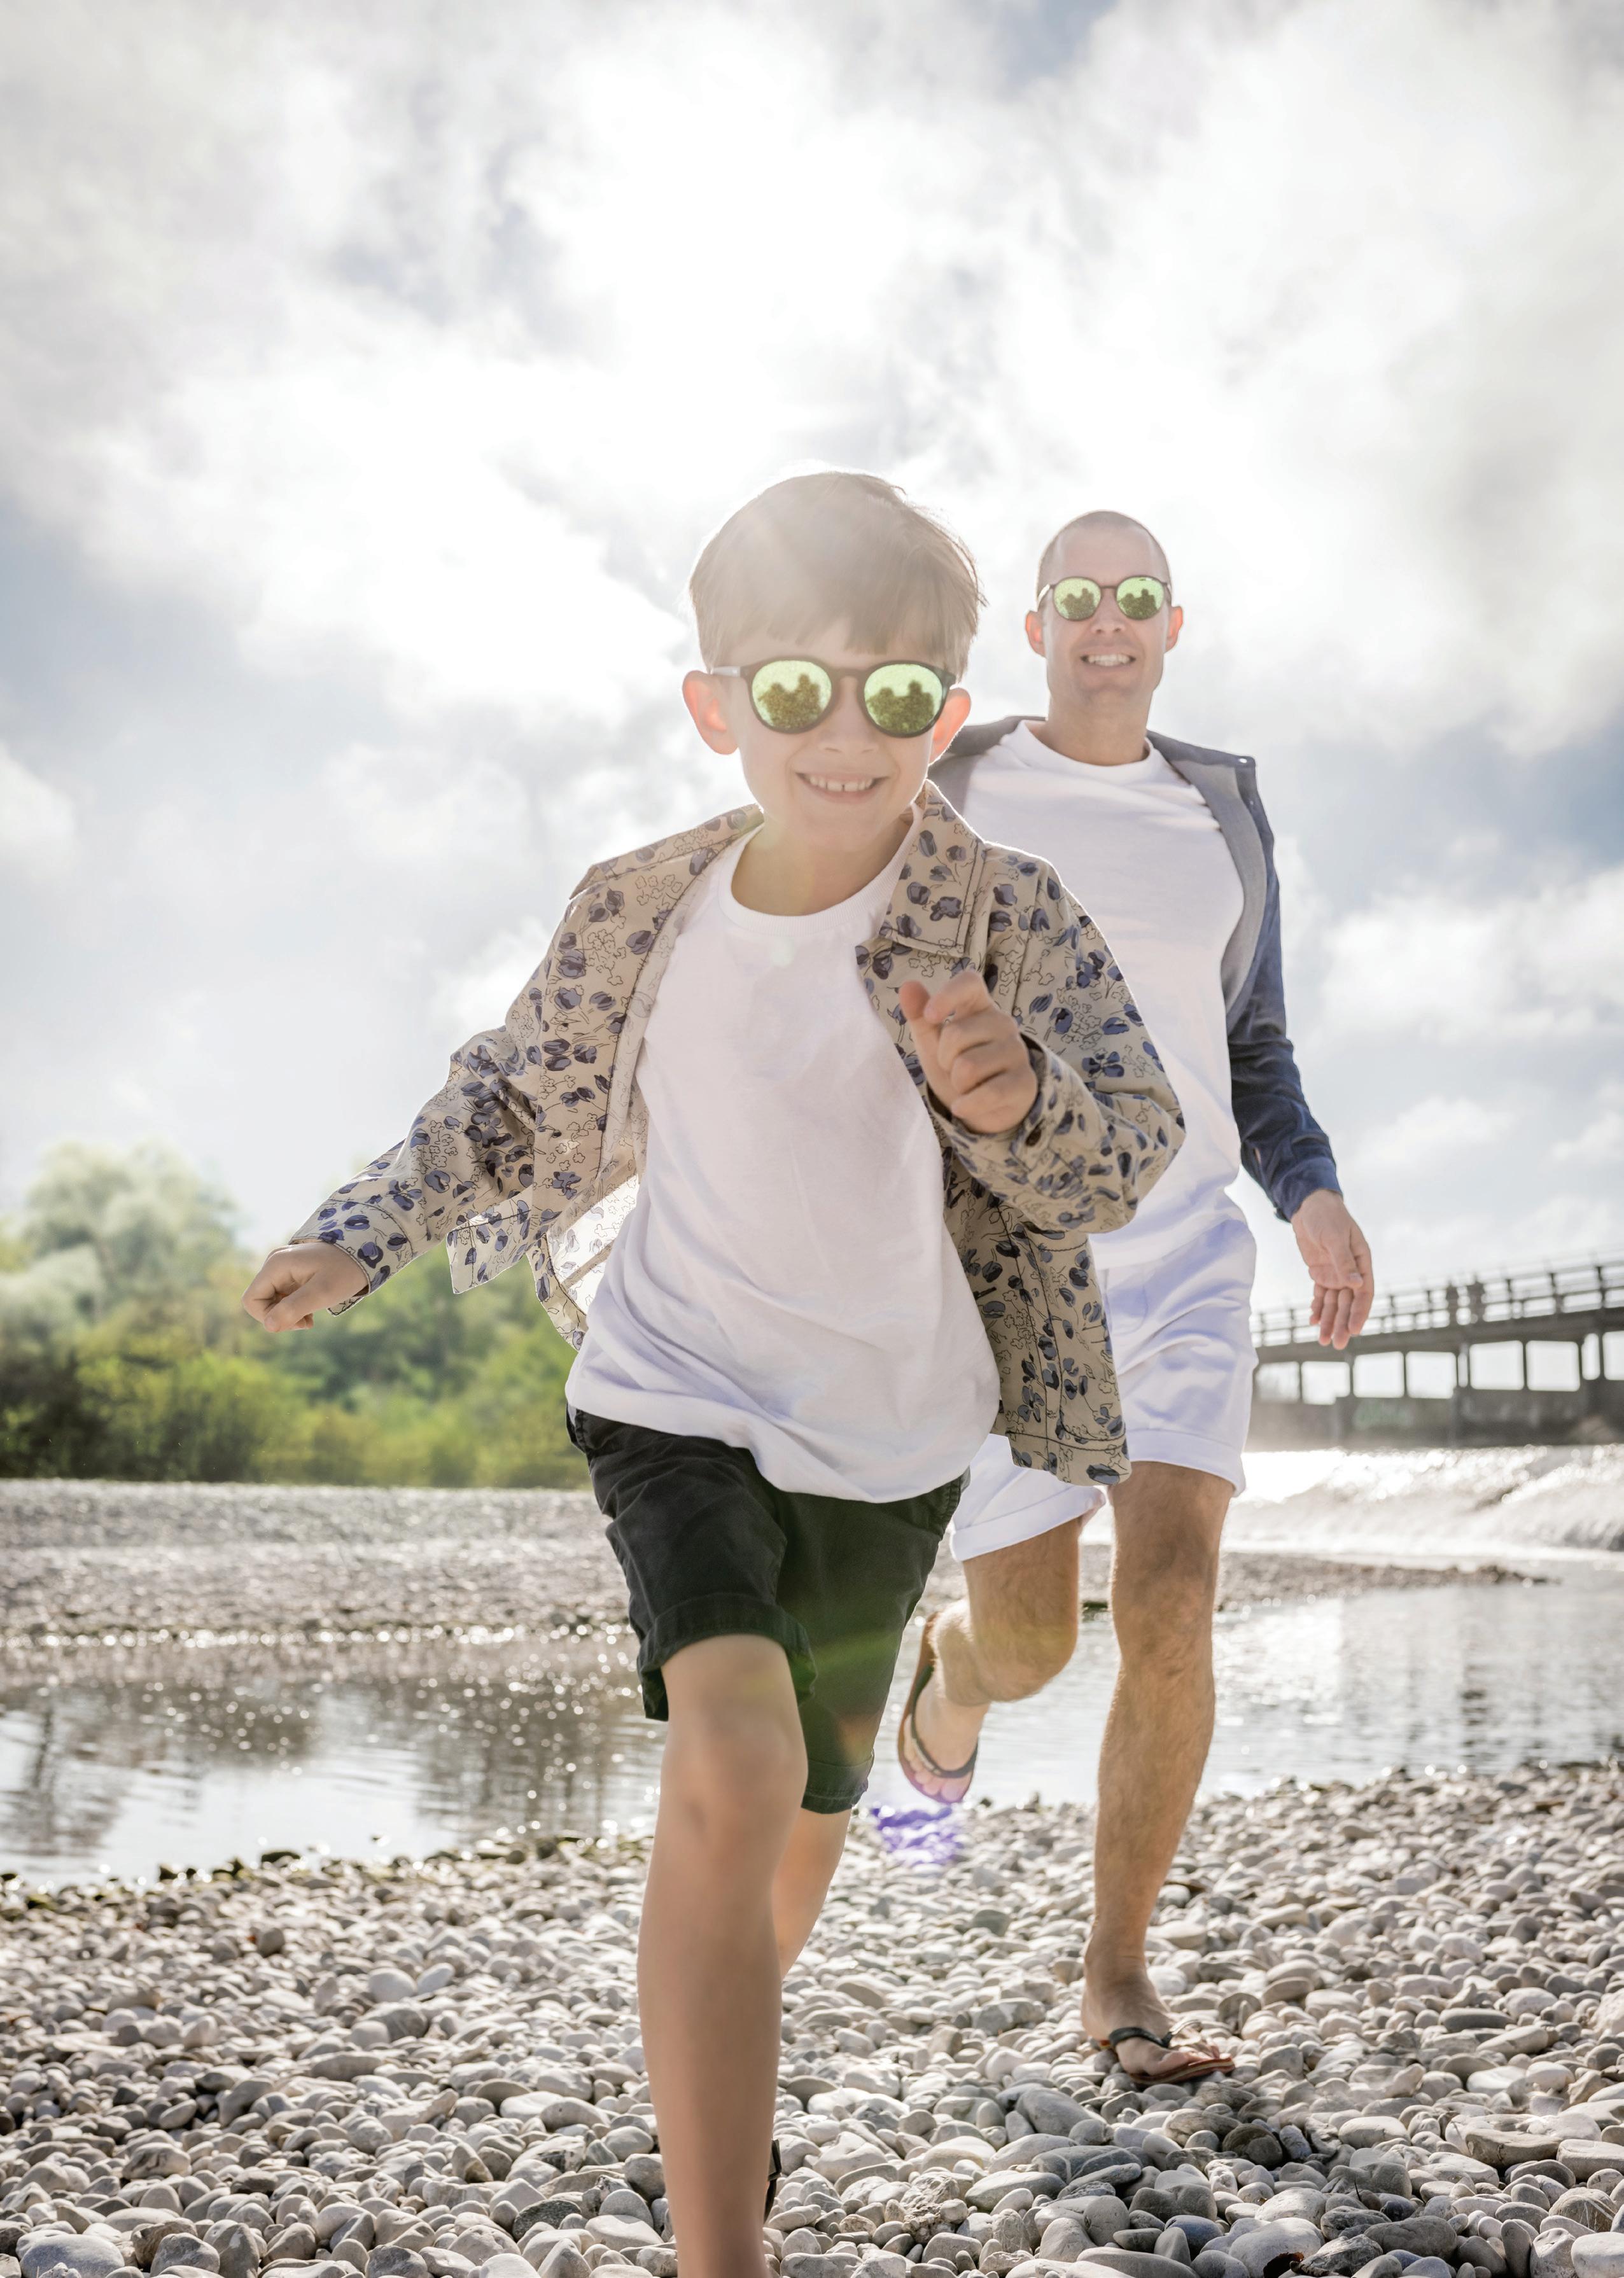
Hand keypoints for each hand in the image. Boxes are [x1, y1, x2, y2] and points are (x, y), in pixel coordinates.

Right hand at [242, 1242, 367, 1331]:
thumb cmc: (344, 1272)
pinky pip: (281, 1297)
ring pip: (271, 1301)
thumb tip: (269, 1327)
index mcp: (276, 1265)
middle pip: (260, 1301)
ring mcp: (282, 1268)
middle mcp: (274, 1264)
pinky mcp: (291, 1274)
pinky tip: (311, 1313)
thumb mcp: (322, 1293)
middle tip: (305, 1323)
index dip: (266, 1317)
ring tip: (310, 1319)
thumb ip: (294, 1309)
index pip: (251, 1300)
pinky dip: (293, 1309)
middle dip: (279, 1317)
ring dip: (288, 1315)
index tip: (294, 1321)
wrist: (364, 1253)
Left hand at [897, 969, 1037, 1135]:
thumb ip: (920, 1017)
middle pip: (956, 1034)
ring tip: (966, 1086)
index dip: (947, 995)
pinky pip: (989, 1093)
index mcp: (980, 1007)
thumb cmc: (959, 1068)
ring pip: (968, 1067)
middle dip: (943, 1059)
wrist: (987, 1109)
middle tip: (953, 1068)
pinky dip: (968, 1104)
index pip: (970, 983)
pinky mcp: (1025, 1082)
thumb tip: (908, 986)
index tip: (930, 1016)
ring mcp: (1017, 1052)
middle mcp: (1003, 1023)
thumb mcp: (935, 1044)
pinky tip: (963, 1106)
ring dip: (957, 1084)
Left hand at [1291, 1190, 1373, 1348]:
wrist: (1309, 1207)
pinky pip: (1321, 1294)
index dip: (1360, 1312)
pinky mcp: (1321, 1273)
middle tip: (1338, 1344)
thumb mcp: (1334, 1237)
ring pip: (1334, 1302)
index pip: (1364, 1292)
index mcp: (1362, 1261)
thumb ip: (1344, 1261)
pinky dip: (1318, 1308)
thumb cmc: (1327, 1217)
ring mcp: (1336, 1273)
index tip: (1355, 1330)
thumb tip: (1356, 1284)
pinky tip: (1313, 1321)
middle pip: (1349, 1302)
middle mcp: (1351, 1270)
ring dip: (1330, 1320)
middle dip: (1343, 1323)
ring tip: (1323, 1340)